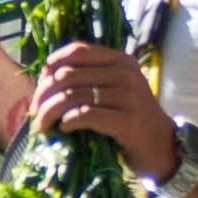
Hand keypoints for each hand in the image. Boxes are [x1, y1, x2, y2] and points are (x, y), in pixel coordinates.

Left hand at [31, 39, 179, 180]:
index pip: (78, 51)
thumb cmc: (130, 119)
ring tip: (42, 126)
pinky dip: (68, 122)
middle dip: (44, 94)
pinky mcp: (127, 120)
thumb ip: (89, 79)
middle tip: (35, 112)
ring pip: (73, 96)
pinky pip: (86, 115)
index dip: (52, 66)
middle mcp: (125, 73)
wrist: (162, 147)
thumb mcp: (114, 90)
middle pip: (69, 75)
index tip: (39, 86)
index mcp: (121, 60)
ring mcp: (129, 96)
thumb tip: (46, 75)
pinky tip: (64, 129)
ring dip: (50, 112)